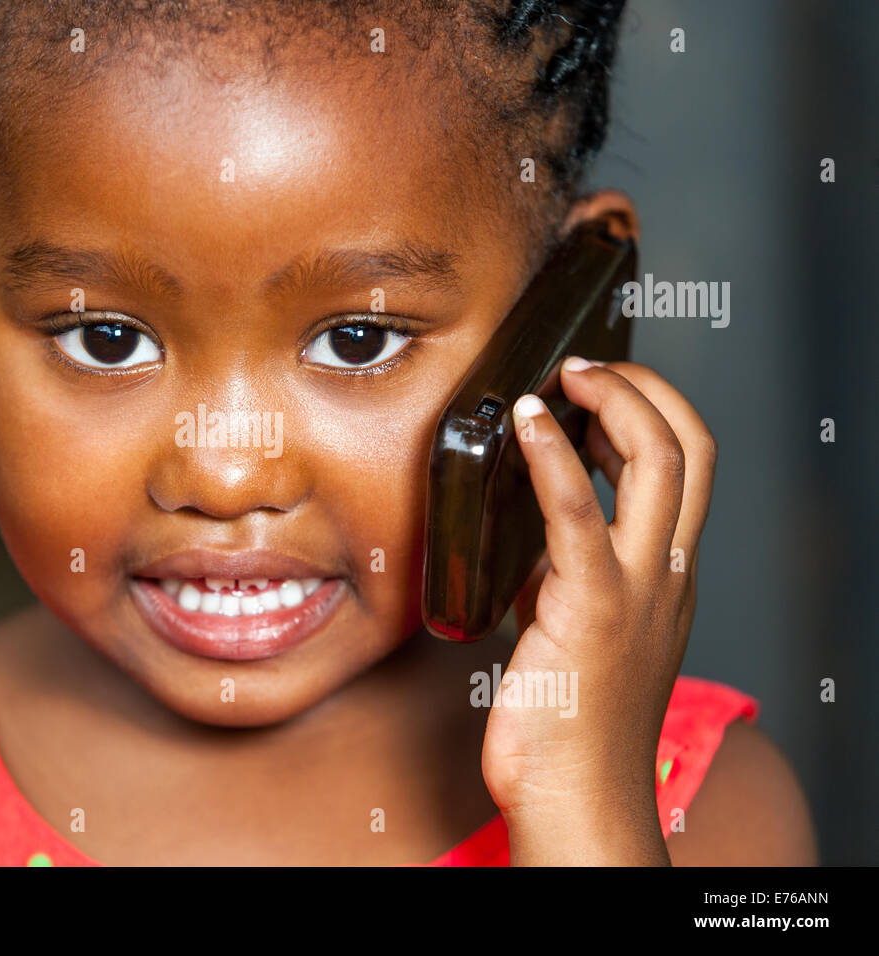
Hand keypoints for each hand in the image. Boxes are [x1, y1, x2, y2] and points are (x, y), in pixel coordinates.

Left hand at [480, 357, 717, 864]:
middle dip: (644, 390)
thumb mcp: (573, 625)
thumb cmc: (570, 723)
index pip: (688, 467)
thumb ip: (565, 571)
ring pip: (658, 465)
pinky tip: (529, 421)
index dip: (652, 412)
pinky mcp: (591, 608)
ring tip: (566, 379)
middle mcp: (666, 574)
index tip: (599, 390)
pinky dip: (553, 455)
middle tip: (586, 369)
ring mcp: (637, 589)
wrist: (576, 797)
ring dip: (612, 403)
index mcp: (666, 575)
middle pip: (689, 450)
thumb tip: (530, 522)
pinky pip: (577, 512)